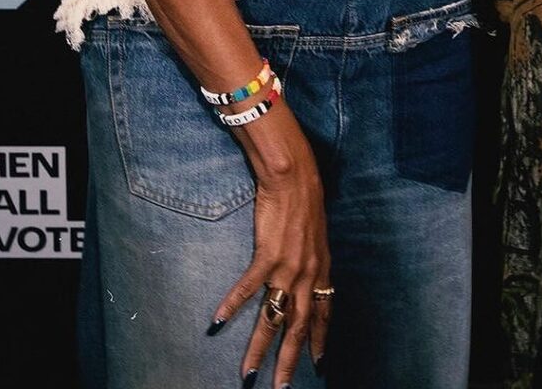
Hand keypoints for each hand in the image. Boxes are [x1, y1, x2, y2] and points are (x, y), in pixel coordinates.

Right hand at [208, 109, 330, 386]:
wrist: (294, 174)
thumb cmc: (305, 199)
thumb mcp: (317, 235)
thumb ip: (312, 259)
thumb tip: (308, 275)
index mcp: (321, 268)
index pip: (323, 312)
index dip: (321, 339)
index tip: (318, 364)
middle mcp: (308, 273)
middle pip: (299, 326)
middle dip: (289, 359)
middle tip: (279, 387)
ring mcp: (289, 265)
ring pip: (274, 316)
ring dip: (260, 346)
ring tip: (249, 372)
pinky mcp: (269, 253)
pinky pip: (249, 287)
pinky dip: (233, 305)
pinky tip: (218, 321)